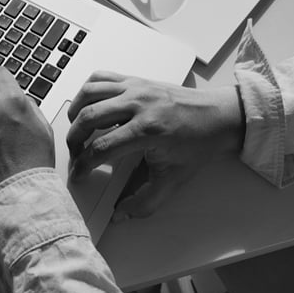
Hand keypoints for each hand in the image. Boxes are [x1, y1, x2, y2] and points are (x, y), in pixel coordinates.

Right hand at [67, 71, 244, 219]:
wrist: (219, 117)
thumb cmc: (199, 144)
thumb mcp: (173, 179)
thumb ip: (145, 202)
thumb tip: (121, 215)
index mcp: (147, 130)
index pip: (102, 148)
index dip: (83, 165)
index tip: (77, 174)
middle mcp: (138, 104)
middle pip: (88, 117)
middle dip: (73, 139)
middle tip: (74, 154)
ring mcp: (135, 88)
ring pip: (89, 93)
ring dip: (76, 112)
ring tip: (76, 129)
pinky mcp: (135, 79)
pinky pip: (101, 77)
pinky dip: (88, 91)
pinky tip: (89, 105)